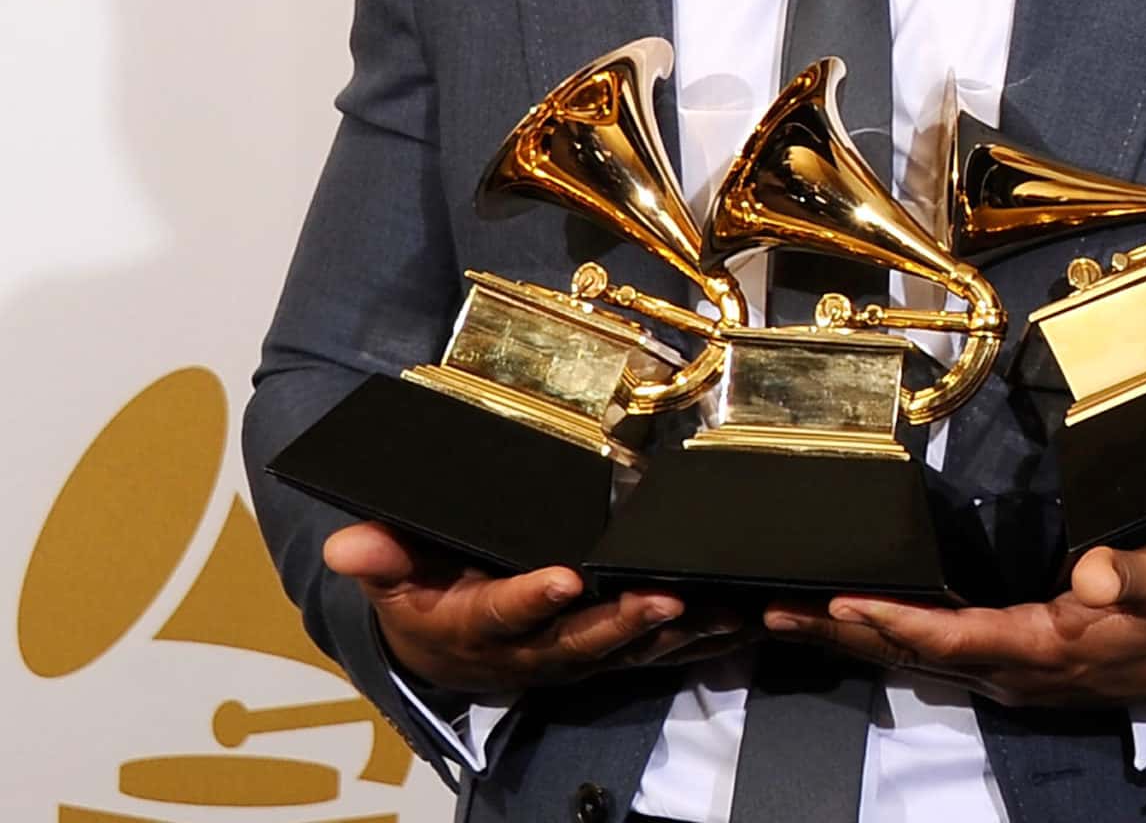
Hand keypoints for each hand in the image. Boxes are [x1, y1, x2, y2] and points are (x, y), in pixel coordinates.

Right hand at [323, 521, 745, 697]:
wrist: (441, 648)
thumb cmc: (425, 594)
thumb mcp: (393, 575)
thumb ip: (381, 555)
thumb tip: (347, 544)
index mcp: (478, 627)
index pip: (504, 614)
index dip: (532, 600)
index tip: (562, 578)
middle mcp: (533, 650)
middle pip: (581, 641)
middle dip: (622, 623)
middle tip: (661, 598)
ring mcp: (577, 656)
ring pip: (630, 651)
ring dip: (676, 633)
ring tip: (719, 610)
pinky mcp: (609, 653)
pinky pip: (659, 651)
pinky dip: (702, 639)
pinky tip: (743, 619)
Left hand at [763, 541, 1145, 708]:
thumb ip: (1129, 576)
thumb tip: (1090, 576)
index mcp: (1043, 645)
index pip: (953, 634)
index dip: (895, 620)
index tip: (840, 602)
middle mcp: (1012, 667)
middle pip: (911, 652)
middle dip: (840, 634)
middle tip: (771, 611)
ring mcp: (1008, 670)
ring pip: (912, 655)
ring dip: (849, 638)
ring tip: (787, 615)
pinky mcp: (1010, 662)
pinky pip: (931, 651)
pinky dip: (883, 635)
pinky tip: (853, 622)